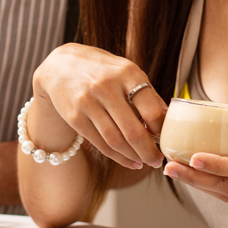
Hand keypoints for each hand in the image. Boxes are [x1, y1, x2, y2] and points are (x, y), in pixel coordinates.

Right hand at [32, 43, 167, 170]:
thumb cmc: (102, 70)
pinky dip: (117, 157)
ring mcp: (88, 103)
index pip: (151, 110)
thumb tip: (167, 118)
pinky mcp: (75, 117)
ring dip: (134, 157)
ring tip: (144, 162)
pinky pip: (100, 144)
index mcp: (126, 73)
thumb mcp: (126, 71)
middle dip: (149, 151)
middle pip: (133, 131)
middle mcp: (106, 87)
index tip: (166, 139)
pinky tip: (128, 160)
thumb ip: (147, 93)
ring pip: (116, 141)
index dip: (161, 130)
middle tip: (157, 160)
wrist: (60, 65)